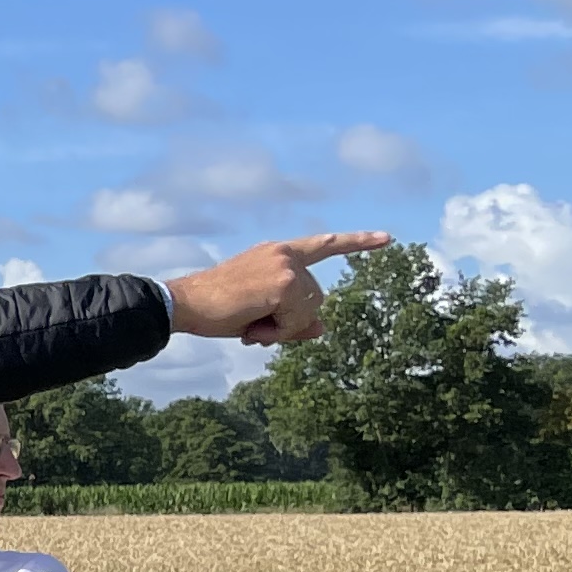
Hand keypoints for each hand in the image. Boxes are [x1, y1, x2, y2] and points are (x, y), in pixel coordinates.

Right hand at [164, 233, 391, 345]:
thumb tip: (323, 329)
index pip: (324, 245)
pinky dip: (279, 332)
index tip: (388, 239)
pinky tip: (254, 328)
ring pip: (310, 309)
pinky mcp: (283, 283)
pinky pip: (298, 318)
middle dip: (293, 321)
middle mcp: (284, 254)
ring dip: (284, 327)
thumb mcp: (260, 313)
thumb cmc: (215, 309)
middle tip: (258, 328)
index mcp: (278, 253)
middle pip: (317, 297)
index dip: (358, 243)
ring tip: (252, 327)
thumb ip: (294, 319)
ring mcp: (285, 266)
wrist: (183, 304)